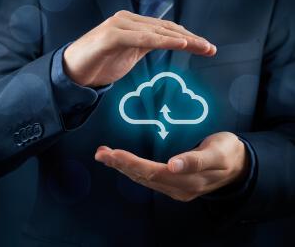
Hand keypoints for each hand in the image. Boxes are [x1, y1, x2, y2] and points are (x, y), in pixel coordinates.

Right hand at [63, 10, 216, 86]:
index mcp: (132, 23)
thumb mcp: (129, 54)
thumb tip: (168, 44)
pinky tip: (178, 44)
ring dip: (181, 39)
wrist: (71, 73)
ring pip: (156, 31)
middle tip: (210, 49)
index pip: (165, 28)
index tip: (207, 48)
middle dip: (190, 38)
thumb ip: (146, 46)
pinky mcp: (111, 36)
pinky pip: (142, 38)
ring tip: (200, 47)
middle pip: (165, 28)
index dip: (188, 37)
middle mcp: (126, 19)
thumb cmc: (99, 63)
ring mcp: (118, 25)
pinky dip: (161, 40)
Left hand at [94, 132, 248, 201]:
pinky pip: (147, 179)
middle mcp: (179, 188)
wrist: (240, 165)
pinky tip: (119, 162)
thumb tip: (174, 165)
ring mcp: (176, 190)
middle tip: (101, 153)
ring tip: (103, 155)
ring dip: (121, 167)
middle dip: (120, 164)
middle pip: (143, 177)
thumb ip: (197, 159)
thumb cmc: (228, 151)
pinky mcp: (174, 187)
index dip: (132, 163)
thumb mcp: (217, 152)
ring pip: (143, 179)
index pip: (153, 172)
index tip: (114, 154)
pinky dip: (131, 170)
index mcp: (189, 179)